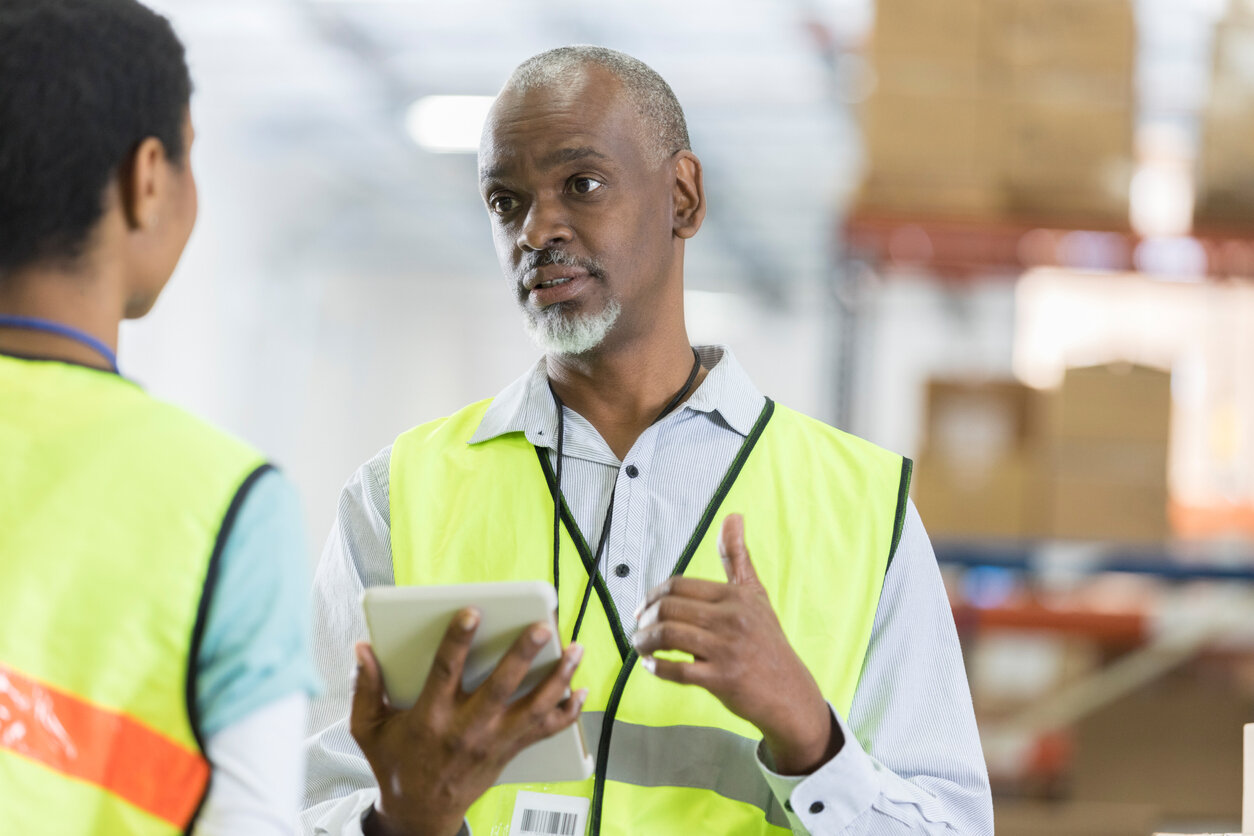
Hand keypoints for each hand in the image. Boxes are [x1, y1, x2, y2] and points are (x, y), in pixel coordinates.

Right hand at [351, 609, 587, 835]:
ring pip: (534, 707)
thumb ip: (365, 687)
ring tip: (575, 649)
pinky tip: (580, 691)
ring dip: (558, 678)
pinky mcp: (510, 751)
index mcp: (430, 718)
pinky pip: (545, 731)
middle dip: (523, 655)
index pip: (446, 672)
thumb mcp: (368, 729)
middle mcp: (467, 729)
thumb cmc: (395, 765)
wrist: (420, 814)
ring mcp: (494, 741)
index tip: (472, 612)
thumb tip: (362, 648)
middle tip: (542, 627)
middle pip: (502, 687)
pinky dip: (568, 712)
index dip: (459, 640)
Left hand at [631, 514, 841, 774]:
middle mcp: (732, 619)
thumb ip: (737, 558)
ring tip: (640, 646)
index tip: (643, 609)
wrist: (791, 694)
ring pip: (668, 636)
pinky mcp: (723, 679)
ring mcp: (728, 649)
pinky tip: (651, 666)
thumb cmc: (768, 643)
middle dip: (645, 619)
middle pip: (669, 609)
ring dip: (644, 641)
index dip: (653, 596)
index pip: (679, 585)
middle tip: (638, 629)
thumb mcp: (755, 596)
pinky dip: (657, 667)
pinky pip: (677, 670)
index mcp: (735, 596)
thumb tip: (733, 515)